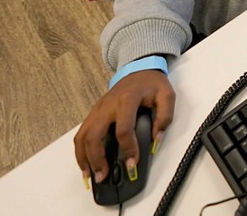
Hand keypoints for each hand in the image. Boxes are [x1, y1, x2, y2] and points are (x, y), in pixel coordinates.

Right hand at [74, 70, 175, 185]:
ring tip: (90, 175)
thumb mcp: (166, 95)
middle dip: (97, 159)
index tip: (132, 164)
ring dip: (83, 158)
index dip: (128, 149)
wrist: (138, 69)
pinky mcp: (93, 114)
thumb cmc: (152, 84)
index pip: (124, 129)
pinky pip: (81, 133)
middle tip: (104, 176)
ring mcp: (97, 110)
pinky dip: (80, 151)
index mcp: (127, 100)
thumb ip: (165, 116)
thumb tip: (157, 139)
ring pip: (82, 136)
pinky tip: (85, 164)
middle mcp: (107, 106)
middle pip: (94, 136)